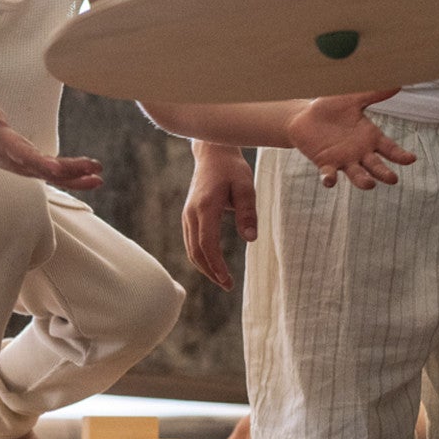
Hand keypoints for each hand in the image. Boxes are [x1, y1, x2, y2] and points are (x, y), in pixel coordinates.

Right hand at [0, 93, 101, 190]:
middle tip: (92, 167)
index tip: (57, 167)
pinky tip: (96, 179)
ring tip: (99, 176)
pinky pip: (58, 179)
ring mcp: (30, 170)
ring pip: (55, 177)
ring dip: (78, 177)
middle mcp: (20, 163)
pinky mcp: (38, 170)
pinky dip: (77, 180)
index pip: (25, 157)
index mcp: (7, 149)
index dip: (41, 163)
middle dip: (70, 170)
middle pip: (47, 169)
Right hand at [181, 144, 256, 291]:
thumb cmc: (231, 168)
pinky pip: (191, 241)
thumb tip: (250, 239)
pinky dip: (200, 256)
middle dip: (210, 272)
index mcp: (206, 206)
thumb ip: (247, 212)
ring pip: (191, 248)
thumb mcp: (245, 186)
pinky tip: (213, 263)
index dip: (216, 266)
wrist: (212, 152)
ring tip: (222, 279)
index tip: (228, 281)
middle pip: (196, 251)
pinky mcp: (189, 214)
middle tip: (227, 286)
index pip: (207, 244)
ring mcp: (187, 213)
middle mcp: (192, 212)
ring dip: (205, 266)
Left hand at [284, 90, 414, 190]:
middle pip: (376, 166)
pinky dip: (329, 178)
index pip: (389, 149)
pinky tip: (330, 180)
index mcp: (369, 137)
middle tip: (392, 179)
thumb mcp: (352, 99)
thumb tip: (396, 83)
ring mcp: (343, 160)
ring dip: (363, 181)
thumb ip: (372, 94)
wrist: (305, 116)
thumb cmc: (331, 108)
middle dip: (383, 173)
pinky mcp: (325, 164)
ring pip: (357, 175)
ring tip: (370, 184)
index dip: (400, 155)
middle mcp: (360, 153)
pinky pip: (329, 174)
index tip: (411, 159)